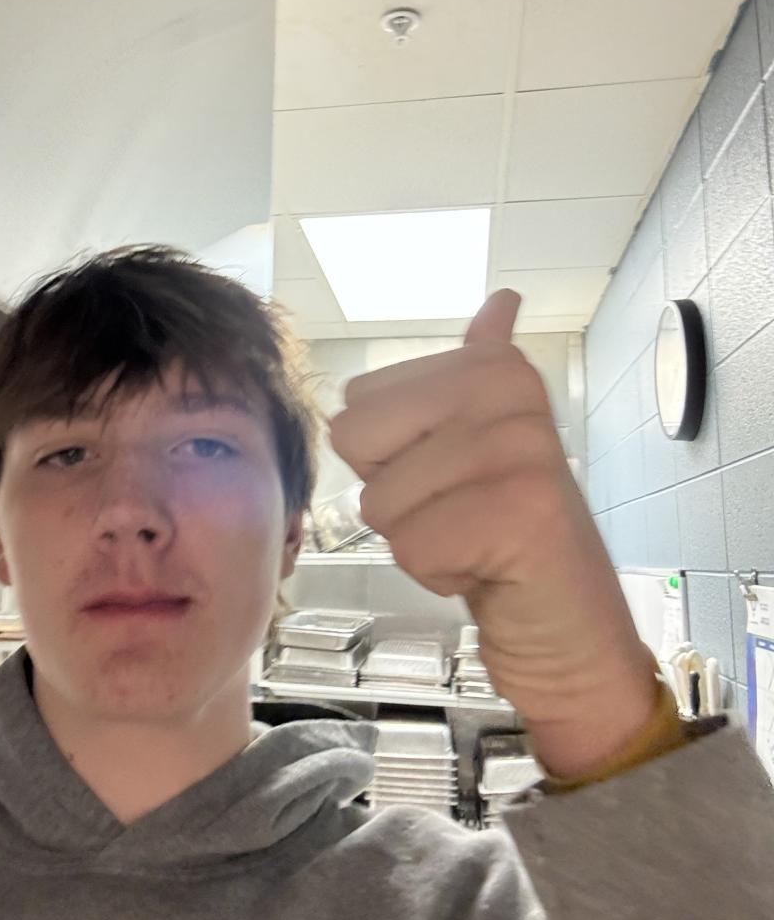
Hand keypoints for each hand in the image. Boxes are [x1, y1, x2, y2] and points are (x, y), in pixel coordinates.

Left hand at [329, 289, 657, 777]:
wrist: (564, 619)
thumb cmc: (505, 527)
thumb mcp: (482, 438)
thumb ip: (479, 368)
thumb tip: (503, 300)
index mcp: (492, 366)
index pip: (356, 400)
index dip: (387, 455)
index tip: (449, 473)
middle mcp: (509, 393)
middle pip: (355, 438)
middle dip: (390, 493)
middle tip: (456, 507)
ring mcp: (519, 450)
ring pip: (380, 501)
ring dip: (416, 539)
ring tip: (475, 537)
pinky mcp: (522, 514)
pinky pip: (412, 546)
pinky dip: (439, 573)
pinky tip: (487, 566)